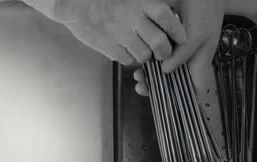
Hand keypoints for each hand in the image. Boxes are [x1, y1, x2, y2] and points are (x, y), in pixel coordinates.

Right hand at [55, 0, 186, 64]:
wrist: (75, 5)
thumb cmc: (106, 0)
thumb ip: (149, 4)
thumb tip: (169, 12)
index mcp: (140, 2)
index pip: (166, 17)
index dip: (177, 29)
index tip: (181, 37)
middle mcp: (132, 18)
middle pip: (160, 42)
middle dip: (165, 52)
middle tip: (163, 52)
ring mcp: (120, 35)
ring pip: (144, 55)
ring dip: (146, 56)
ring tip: (142, 50)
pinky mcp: (109, 48)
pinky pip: (127, 60)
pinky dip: (129, 58)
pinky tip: (125, 50)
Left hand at [134, 0, 224, 94]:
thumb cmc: (206, 8)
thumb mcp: (198, 33)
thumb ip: (183, 54)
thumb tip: (166, 71)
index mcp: (200, 62)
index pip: (195, 90)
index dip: (183, 100)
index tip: (167, 104)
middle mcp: (189, 59)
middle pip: (174, 83)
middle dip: (158, 87)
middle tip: (142, 86)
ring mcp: (179, 50)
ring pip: (163, 71)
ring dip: (150, 75)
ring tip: (137, 76)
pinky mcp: (169, 41)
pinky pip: (157, 57)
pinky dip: (148, 61)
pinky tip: (139, 61)